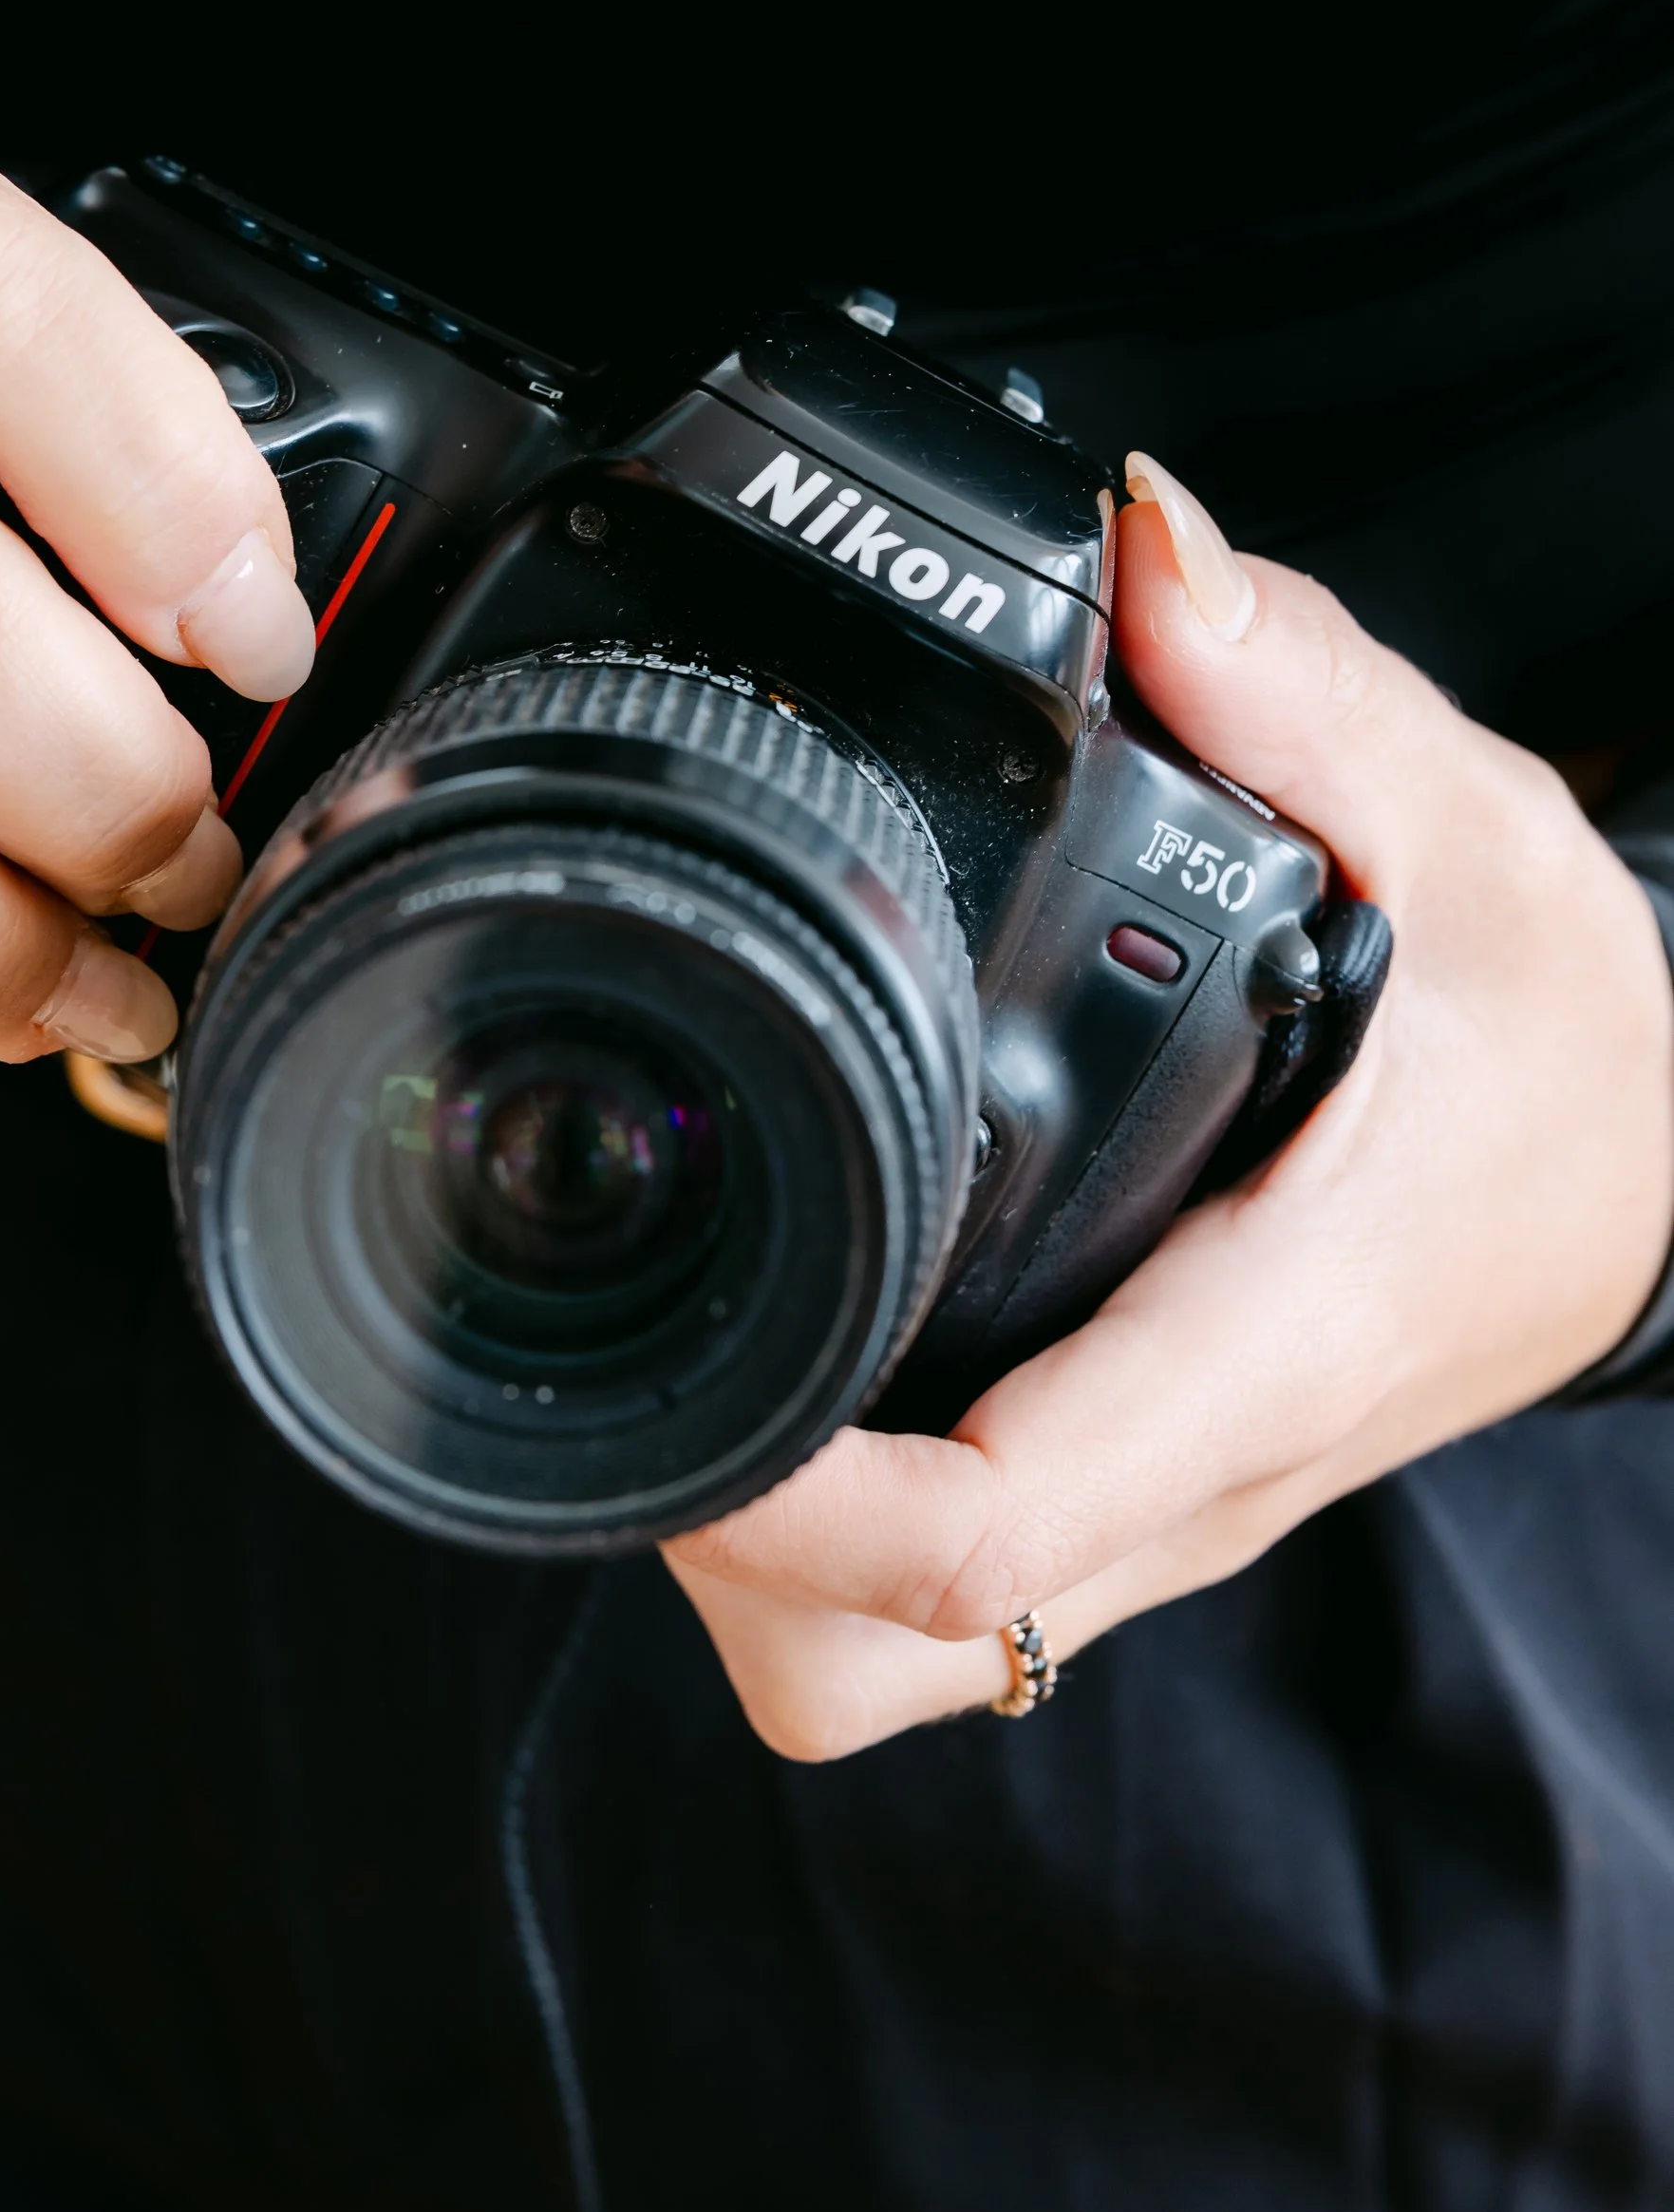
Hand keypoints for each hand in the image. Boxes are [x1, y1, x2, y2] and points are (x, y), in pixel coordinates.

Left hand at [664, 457, 1673, 1759]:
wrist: (1671, 1169)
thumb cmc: (1575, 1035)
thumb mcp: (1473, 823)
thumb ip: (1301, 686)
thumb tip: (1143, 550)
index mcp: (1260, 1343)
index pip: (983, 1521)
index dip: (780, 1508)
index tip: (659, 1392)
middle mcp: (1192, 1475)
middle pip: (888, 1657)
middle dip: (719, 1549)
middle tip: (639, 1342)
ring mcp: (1157, 1514)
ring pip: (904, 1661)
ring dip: (761, 1556)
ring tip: (692, 1348)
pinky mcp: (1134, 1500)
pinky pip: (949, 1597)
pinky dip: (834, 1528)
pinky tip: (797, 1349)